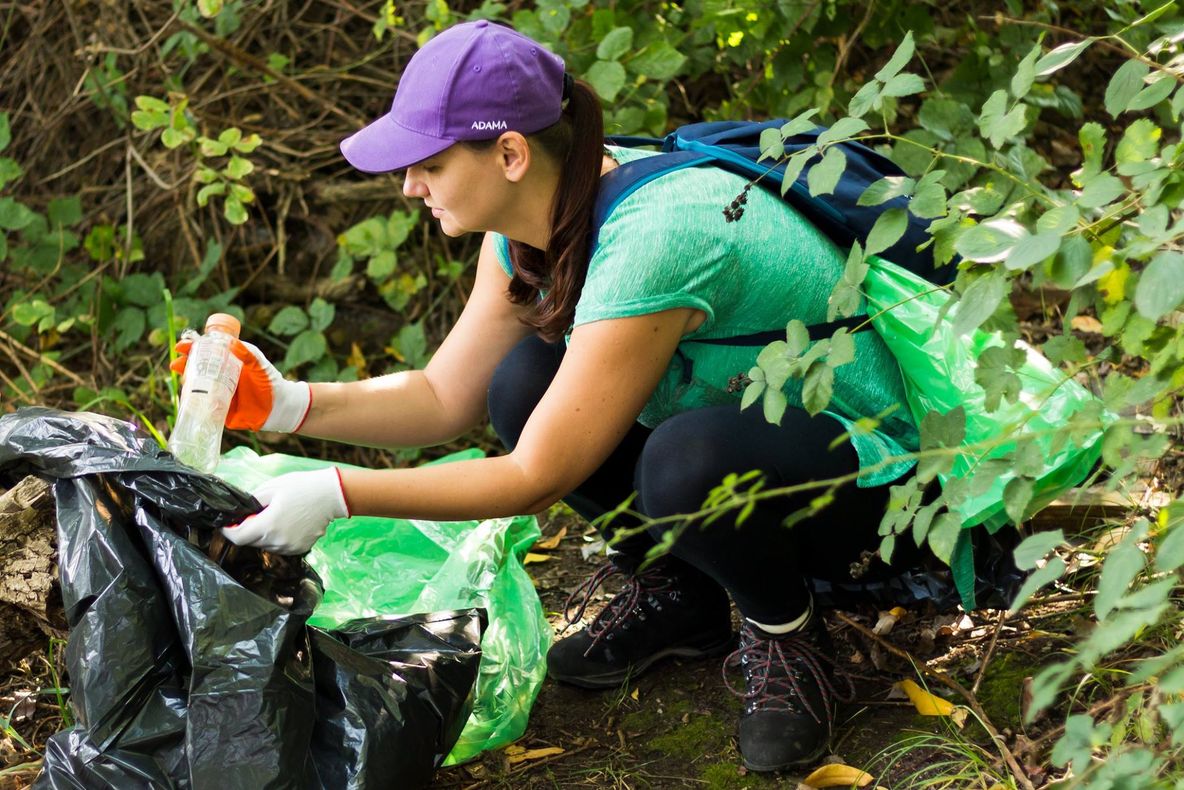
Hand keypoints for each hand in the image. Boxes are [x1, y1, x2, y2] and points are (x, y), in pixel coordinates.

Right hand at [171, 337, 310, 431]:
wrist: (279, 407)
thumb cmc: (270, 381)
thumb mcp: (259, 365)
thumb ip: (248, 354)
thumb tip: (232, 343)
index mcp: (227, 363)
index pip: (205, 353)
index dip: (191, 349)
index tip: (181, 347)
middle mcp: (220, 377)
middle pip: (196, 369)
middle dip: (183, 366)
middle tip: (176, 364)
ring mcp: (218, 393)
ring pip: (196, 387)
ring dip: (187, 383)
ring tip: (184, 380)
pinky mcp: (218, 410)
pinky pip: (202, 406)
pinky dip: (193, 402)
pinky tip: (187, 399)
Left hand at [223, 468, 349, 554]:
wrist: (332, 496)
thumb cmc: (301, 487)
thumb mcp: (271, 488)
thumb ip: (251, 503)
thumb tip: (238, 513)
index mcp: (268, 525)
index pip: (238, 537)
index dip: (228, 531)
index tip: (226, 524)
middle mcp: (277, 541)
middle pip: (251, 542)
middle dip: (247, 530)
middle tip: (252, 515)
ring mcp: (290, 547)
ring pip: (265, 545)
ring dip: (262, 535)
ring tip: (272, 517)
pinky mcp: (300, 549)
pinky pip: (280, 547)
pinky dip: (277, 538)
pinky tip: (285, 524)